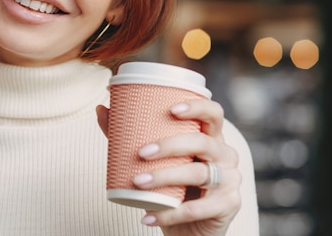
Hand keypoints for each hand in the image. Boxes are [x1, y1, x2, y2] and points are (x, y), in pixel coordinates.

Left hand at [96, 100, 240, 235]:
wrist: (190, 229)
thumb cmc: (173, 187)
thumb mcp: (154, 160)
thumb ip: (129, 135)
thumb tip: (101, 108)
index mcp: (211, 137)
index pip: (213, 113)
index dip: (197, 107)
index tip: (171, 109)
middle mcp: (226, 155)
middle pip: (202, 142)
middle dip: (170, 146)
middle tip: (142, 153)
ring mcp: (231, 180)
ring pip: (198, 174)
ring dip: (165, 177)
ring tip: (138, 183)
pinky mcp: (229, 205)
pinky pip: (197, 209)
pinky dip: (169, 214)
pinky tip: (148, 216)